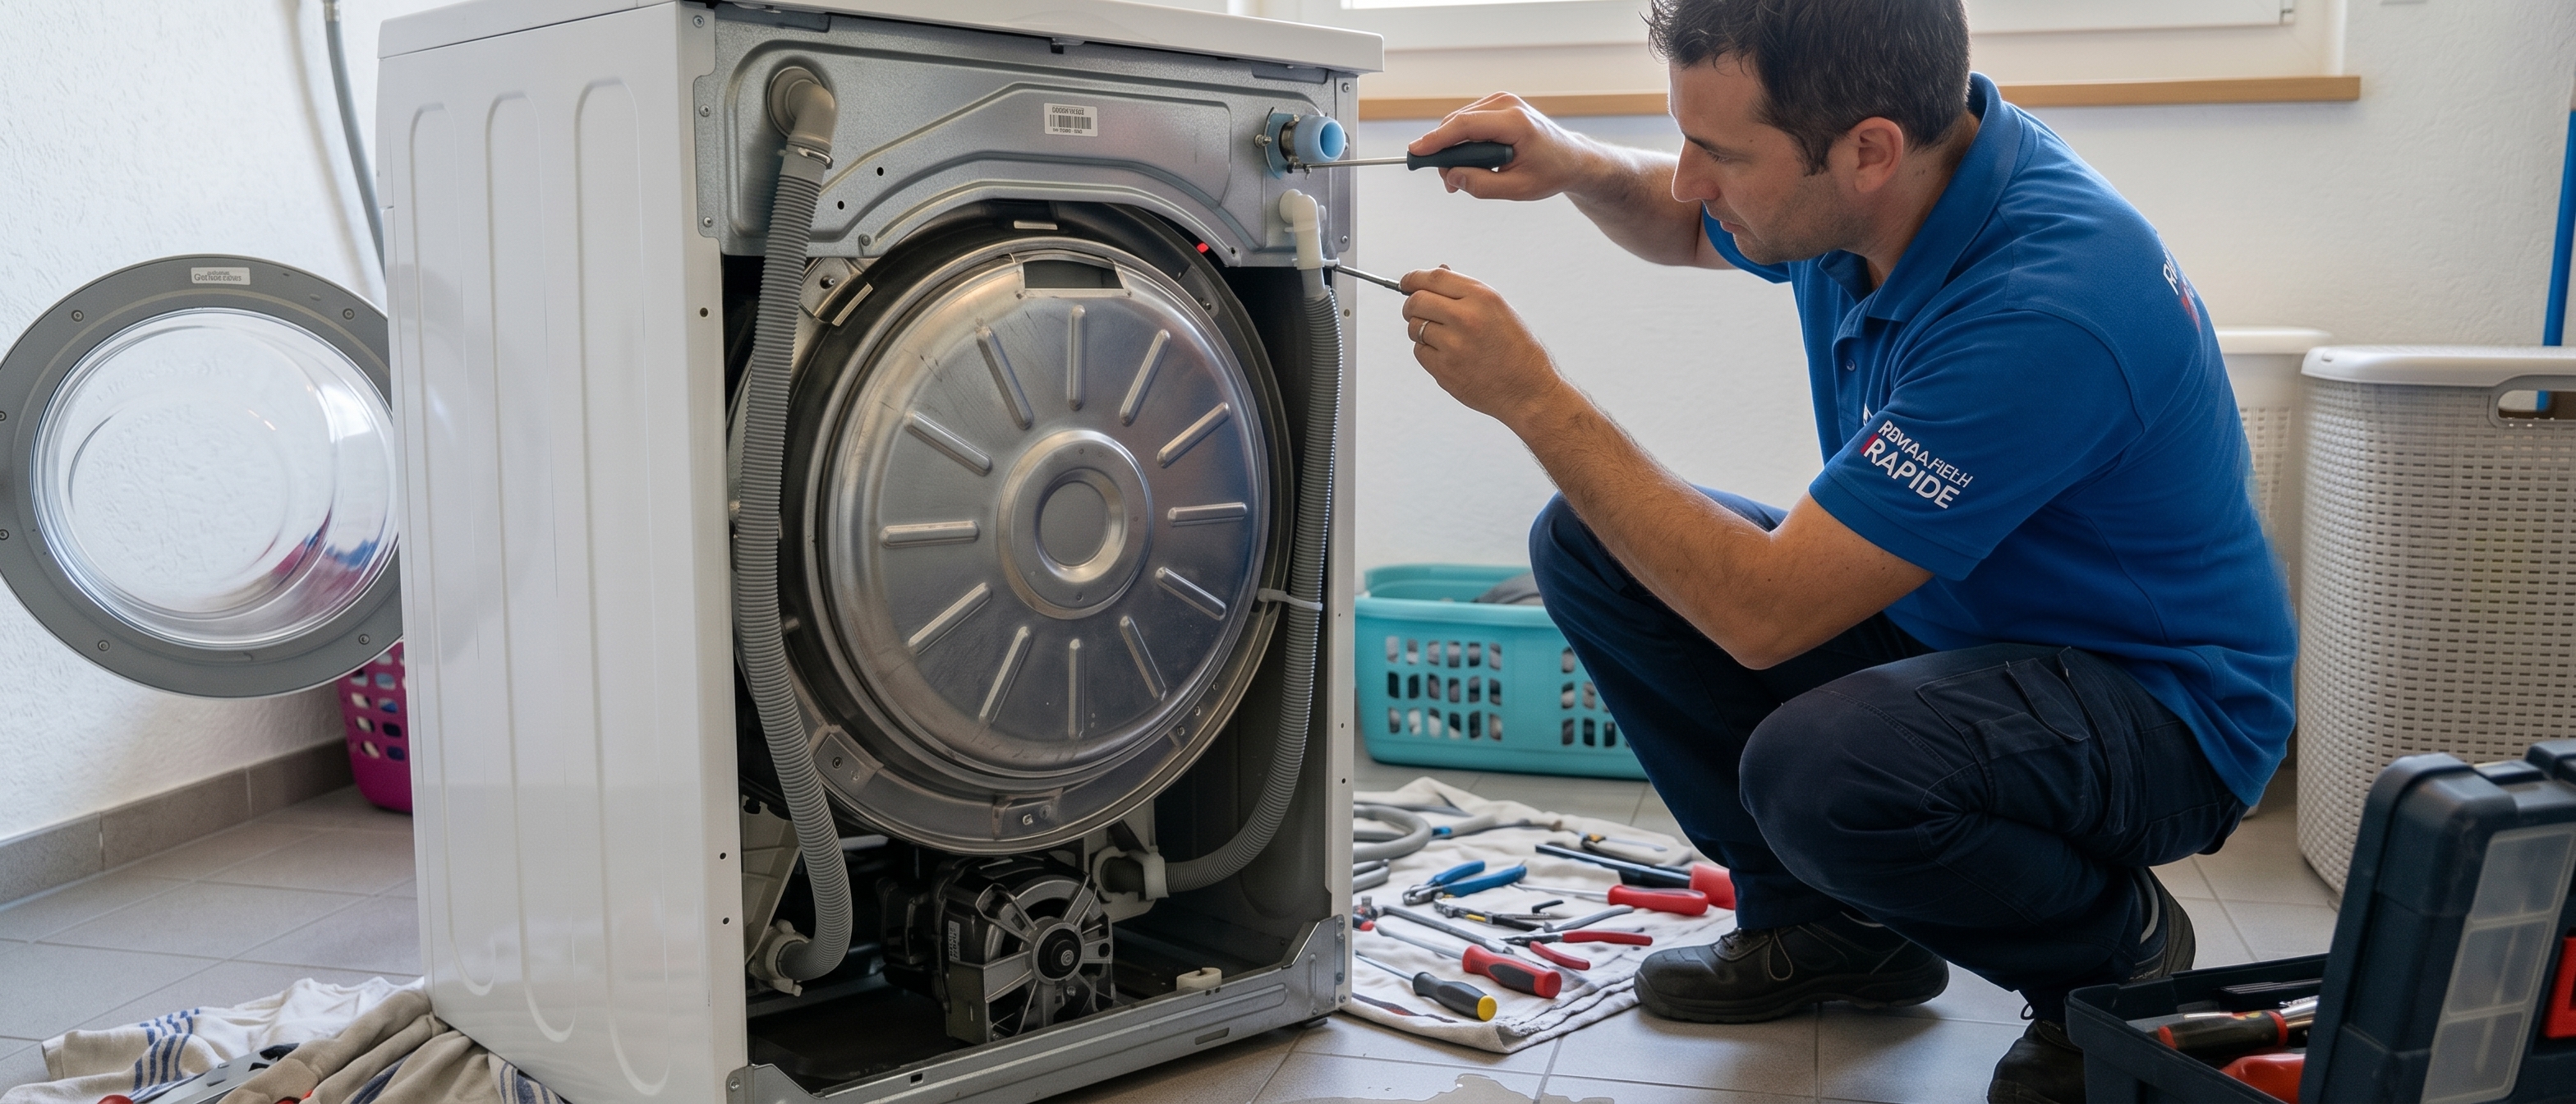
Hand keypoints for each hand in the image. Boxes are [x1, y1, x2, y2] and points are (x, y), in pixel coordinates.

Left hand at [1399, 267, 1572, 430]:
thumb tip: (1435, 274)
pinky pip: (1420, 352)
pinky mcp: (1444, 370)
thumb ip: (1465, 293)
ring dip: (1421, 330)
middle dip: (1411, 305)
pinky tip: (1449, 356)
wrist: (1528, 390)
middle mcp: (1466, 318)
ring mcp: (1453, 345)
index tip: (1406, 283)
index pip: (1434, 278)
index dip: (1414, 278)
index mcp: (1482, 298)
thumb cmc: (1516, 349)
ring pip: (1415, 328)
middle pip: (1416, 301)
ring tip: (1443, 338)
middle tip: (1416, 311)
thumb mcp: (1499, 310)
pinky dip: (1428, 352)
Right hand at [1409, 93, 1605, 201]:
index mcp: (1515, 122)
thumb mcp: (1517, 189)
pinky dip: (1463, 141)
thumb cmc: (1550, 172)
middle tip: (1449, 183)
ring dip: (1454, 149)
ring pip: (1459, 122)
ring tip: (1463, 176)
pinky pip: (1468, 121)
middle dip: (1445, 153)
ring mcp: (1502, 100)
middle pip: (1458, 123)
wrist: (1571, 158)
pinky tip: (1473, 161)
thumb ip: (1481, 185)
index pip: (1465, 126)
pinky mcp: (1498, 104)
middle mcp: (1507, 104)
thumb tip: (1451, 176)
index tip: (1415, 152)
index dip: (1436, 140)